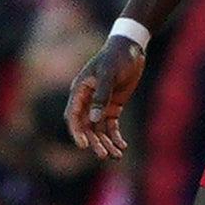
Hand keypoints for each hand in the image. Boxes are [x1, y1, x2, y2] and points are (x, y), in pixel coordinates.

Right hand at [66, 34, 146, 157]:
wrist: (131, 48)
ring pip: (99, 129)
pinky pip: (111, 125)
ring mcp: (100, 104)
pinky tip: (122, 146)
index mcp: (80, 91)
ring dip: (106, 143)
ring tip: (117, 156)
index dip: (77, 132)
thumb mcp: (108, 74)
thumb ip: (101, 96)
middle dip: (95, 142)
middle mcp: (87, 100)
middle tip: (104, 155)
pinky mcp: (112, 106)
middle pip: (87, 127)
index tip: (84, 145)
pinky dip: (115, 136)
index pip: (73, 116)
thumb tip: (95, 119)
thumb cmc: (116, 57)